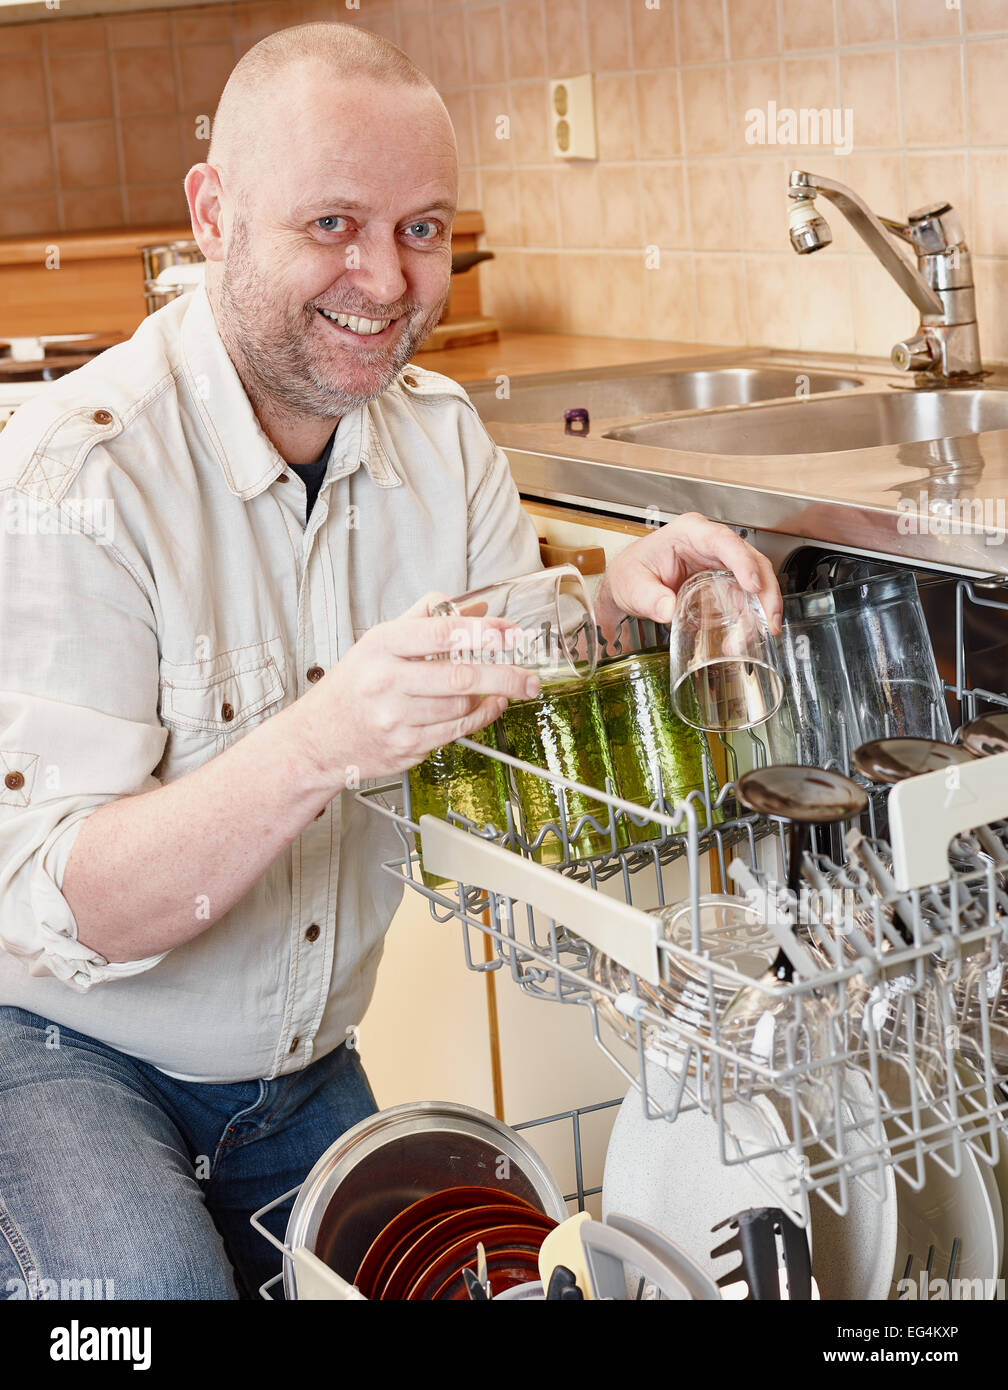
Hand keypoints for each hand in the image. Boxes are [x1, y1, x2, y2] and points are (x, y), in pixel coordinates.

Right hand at [297, 592, 539, 785]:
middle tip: (530, 676)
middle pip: (460, 676)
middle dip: (504, 676)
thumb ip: (428, 618)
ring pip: (461, 706)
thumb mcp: (379, 641)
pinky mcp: (405, 746)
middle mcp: (386, 681)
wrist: (317, 739)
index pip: (441, 633)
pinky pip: (456, 730)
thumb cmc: (352, 686)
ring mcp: (396, 718)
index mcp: (381, 645)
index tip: (510, 633)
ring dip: (490, 697)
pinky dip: (480, 717)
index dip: (483, 632)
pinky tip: (490, 706)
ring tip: (503, 688)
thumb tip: (478, 607)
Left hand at [594, 514, 781, 636]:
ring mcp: (722, 562)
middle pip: (752, 560)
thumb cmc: (632, 572)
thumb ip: (648, 597)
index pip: (724, 541)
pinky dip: (751, 617)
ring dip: (762, 609)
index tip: (753, 585)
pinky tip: (745, 636)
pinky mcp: (725, 581)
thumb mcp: (632, 585)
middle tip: (768, 621)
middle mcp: (711, 544)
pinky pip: (746, 597)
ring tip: (757, 635)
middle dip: (766, 591)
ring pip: (756, 579)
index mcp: (690, 532)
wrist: (629, 584)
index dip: (743, 561)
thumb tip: (668, 610)